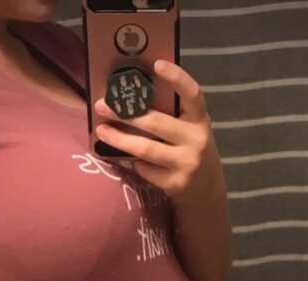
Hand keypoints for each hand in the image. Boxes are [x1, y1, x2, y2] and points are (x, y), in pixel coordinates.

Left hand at [94, 59, 223, 209]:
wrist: (206, 190)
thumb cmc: (190, 149)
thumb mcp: (189, 129)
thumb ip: (171, 115)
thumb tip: (131, 95)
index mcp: (200, 120)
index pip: (193, 94)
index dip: (177, 77)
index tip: (157, 64)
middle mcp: (196, 140)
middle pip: (157, 123)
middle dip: (126, 114)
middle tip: (102, 105)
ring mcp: (186, 163)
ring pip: (146, 148)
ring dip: (119, 139)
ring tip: (102, 131)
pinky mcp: (175, 183)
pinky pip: (145, 169)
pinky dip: (134, 162)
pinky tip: (129, 158)